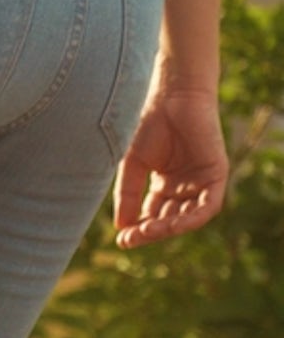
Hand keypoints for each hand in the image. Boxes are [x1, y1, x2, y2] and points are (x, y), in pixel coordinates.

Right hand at [114, 87, 228, 248]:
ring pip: (188, 216)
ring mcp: (201, 182)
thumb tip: (121, 228)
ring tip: (147, 232)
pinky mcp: (217, 175)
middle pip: (169, 219)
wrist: (171, 97)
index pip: (152, 215)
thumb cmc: (150, 125)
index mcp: (165, 185)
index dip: (138, 229)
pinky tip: (174, 225)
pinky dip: (192, 217)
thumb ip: (128, 194)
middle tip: (132, 238)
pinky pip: (208, 206)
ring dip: (169, 228)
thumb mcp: (132, 164)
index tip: (120, 239)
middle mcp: (184, 187)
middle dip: (151, 232)